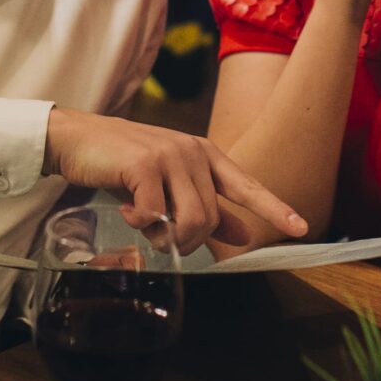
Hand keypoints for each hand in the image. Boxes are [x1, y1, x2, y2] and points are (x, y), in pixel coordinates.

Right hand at [45, 109, 308, 253]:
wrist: (78, 139)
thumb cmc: (124, 164)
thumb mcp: (169, 184)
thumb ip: (205, 207)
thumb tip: (242, 235)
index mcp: (205, 155)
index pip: (248, 185)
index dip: (275, 208)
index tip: (302, 227)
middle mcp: (193, 152)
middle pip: (211, 219)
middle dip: (186, 240)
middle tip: (161, 238)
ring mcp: (169, 155)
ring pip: (191, 220)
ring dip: (166, 237)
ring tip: (145, 227)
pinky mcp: (144, 164)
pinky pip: (155, 215)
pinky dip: (141, 224)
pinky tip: (127, 213)